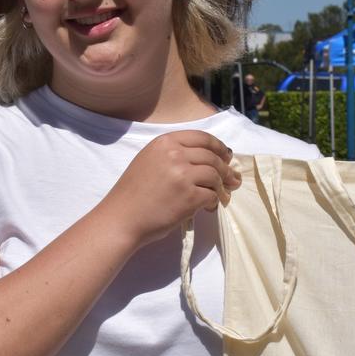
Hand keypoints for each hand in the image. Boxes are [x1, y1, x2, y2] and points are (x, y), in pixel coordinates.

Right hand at [98, 130, 240, 247]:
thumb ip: (173, 153)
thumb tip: (207, 157)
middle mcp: (175, 154)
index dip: (219, 147)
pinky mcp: (189, 196)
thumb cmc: (133, 193)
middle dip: (226, 168)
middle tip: (232, 179)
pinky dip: (214, 201)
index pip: (202, 138)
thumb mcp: (149, 160)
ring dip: (222, 186)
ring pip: (215, 175)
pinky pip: (212, 195)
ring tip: (223, 195)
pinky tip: (209, 207)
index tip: (226, 156)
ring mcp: (183, 175)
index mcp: (165, 142)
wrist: (122, 218)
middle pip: (212, 156)